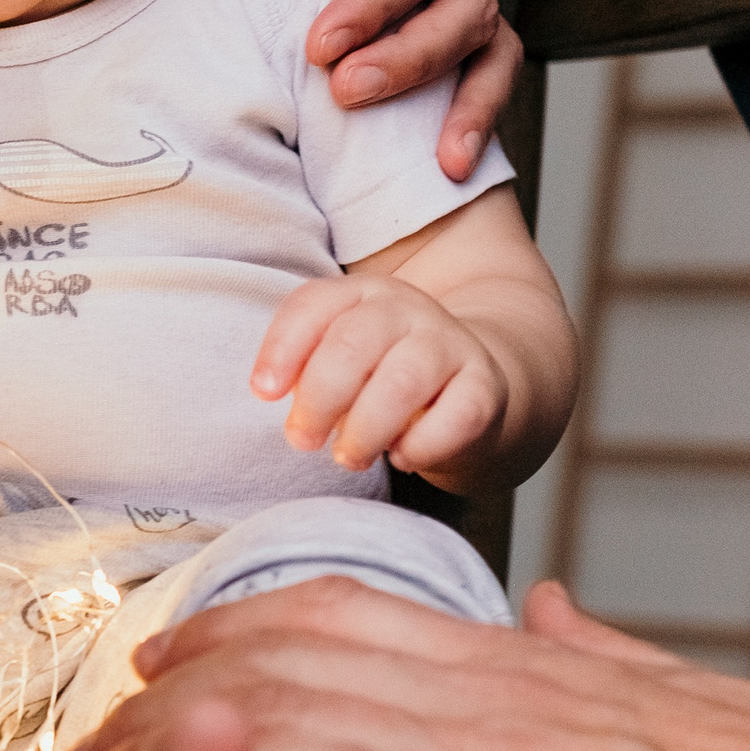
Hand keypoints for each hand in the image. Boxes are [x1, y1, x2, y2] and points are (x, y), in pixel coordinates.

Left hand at [59, 576, 749, 750]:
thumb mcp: (676, 698)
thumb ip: (596, 649)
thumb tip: (550, 605)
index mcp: (517, 658)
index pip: (335, 608)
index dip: (232, 627)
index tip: (162, 664)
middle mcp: (478, 682)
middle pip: (277, 653)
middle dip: (165, 701)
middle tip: (87, 750)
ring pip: (281, 706)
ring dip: (173, 749)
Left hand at [252, 274, 510, 483]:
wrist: (477, 382)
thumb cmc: (386, 374)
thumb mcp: (343, 355)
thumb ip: (306, 366)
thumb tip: (271, 390)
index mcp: (362, 293)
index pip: (313, 305)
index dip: (281, 350)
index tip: (264, 393)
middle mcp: (407, 308)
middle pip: (351, 346)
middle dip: (318, 401)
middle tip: (303, 439)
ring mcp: (449, 344)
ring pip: (400, 383)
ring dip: (364, 431)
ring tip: (348, 457)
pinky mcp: (485, 387)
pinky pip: (454, 419)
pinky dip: (420, 446)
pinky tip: (403, 456)